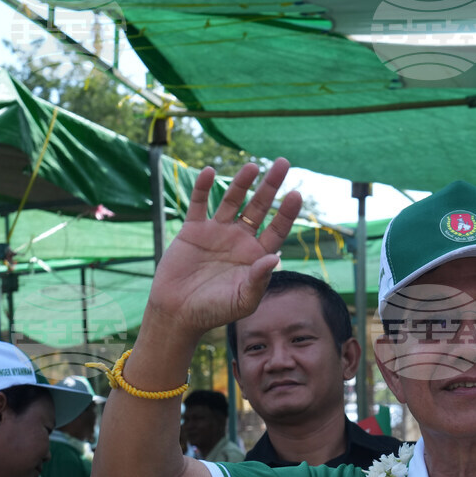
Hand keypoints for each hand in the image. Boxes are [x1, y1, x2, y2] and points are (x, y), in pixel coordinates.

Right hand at [146, 159, 301, 335]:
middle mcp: (240, 239)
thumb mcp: (242, 300)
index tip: (296, 194)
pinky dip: (202, 188)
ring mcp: (217, 232)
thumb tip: (275, 258)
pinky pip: (199, 204)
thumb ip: (258, 280)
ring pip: (232, 200)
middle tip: (283, 162)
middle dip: (271, 186)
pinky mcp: (193, 230)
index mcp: (256, 255)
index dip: (287, 212)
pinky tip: (208, 172)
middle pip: (259, 207)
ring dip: (241, 182)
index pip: (277, 229)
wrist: (179, 313)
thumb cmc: (215, 311)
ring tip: (252, 166)